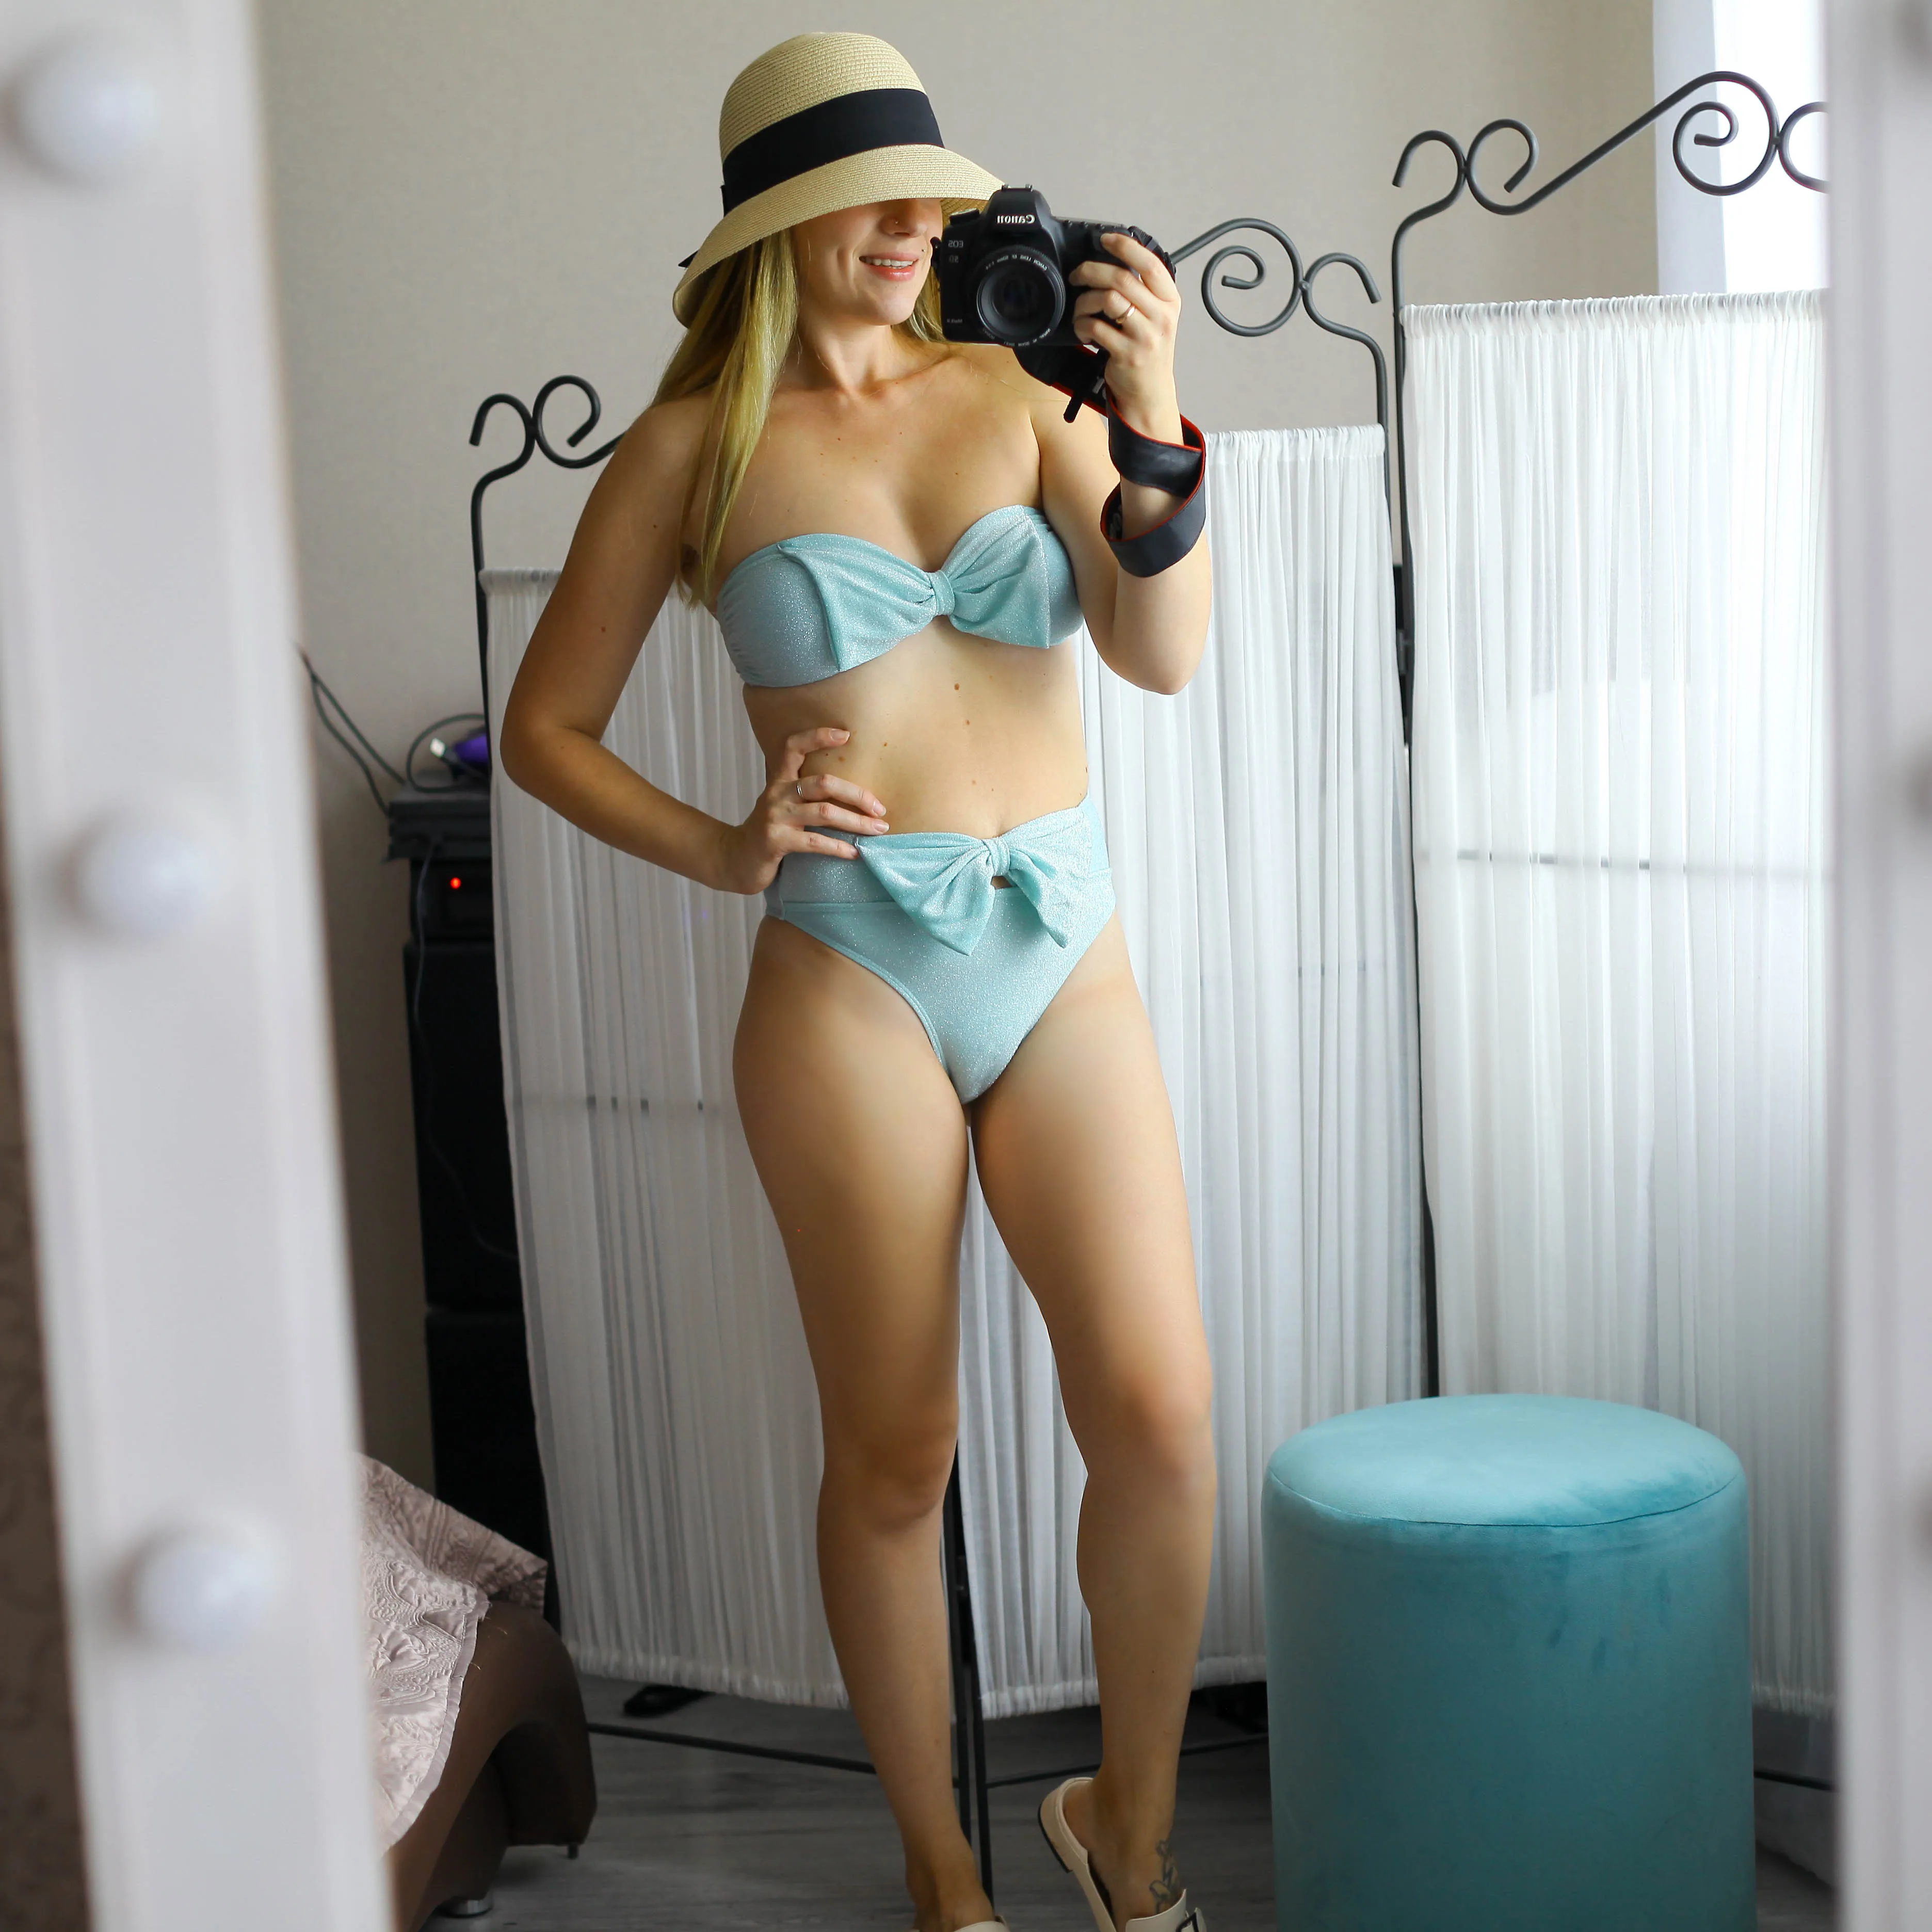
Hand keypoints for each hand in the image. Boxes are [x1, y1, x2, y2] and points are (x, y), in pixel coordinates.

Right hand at [714, 726, 888, 893]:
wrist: (736, 859)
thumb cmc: (770, 830)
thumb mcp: (783, 804)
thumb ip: (805, 793)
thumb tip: (851, 790)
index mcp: (779, 779)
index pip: (794, 747)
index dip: (818, 737)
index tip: (847, 735)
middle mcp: (777, 793)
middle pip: (823, 783)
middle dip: (857, 794)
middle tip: (880, 809)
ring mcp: (776, 817)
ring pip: (825, 812)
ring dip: (857, 822)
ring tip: (878, 831)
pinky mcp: (776, 841)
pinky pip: (815, 842)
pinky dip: (839, 847)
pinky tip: (855, 852)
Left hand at [1070, 231, 1183, 443]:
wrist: (1151, 393)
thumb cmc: (1148, 351)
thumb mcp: (1156, 317)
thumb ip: (1143, 291)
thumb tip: (1113, 261)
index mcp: (1169, 301)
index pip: (1150, 263)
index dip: (1125, 246)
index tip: (1104, 239)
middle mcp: (1161, 316)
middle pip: (1122, 278)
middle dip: (1092, 271)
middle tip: (1077, 275)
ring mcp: (1145, 336)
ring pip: (1107, 300)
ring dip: (1084, 301)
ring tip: (1080, 309)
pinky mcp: (1127, 354)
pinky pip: (1096, 328)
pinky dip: (1082, 325)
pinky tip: (1083, 330)